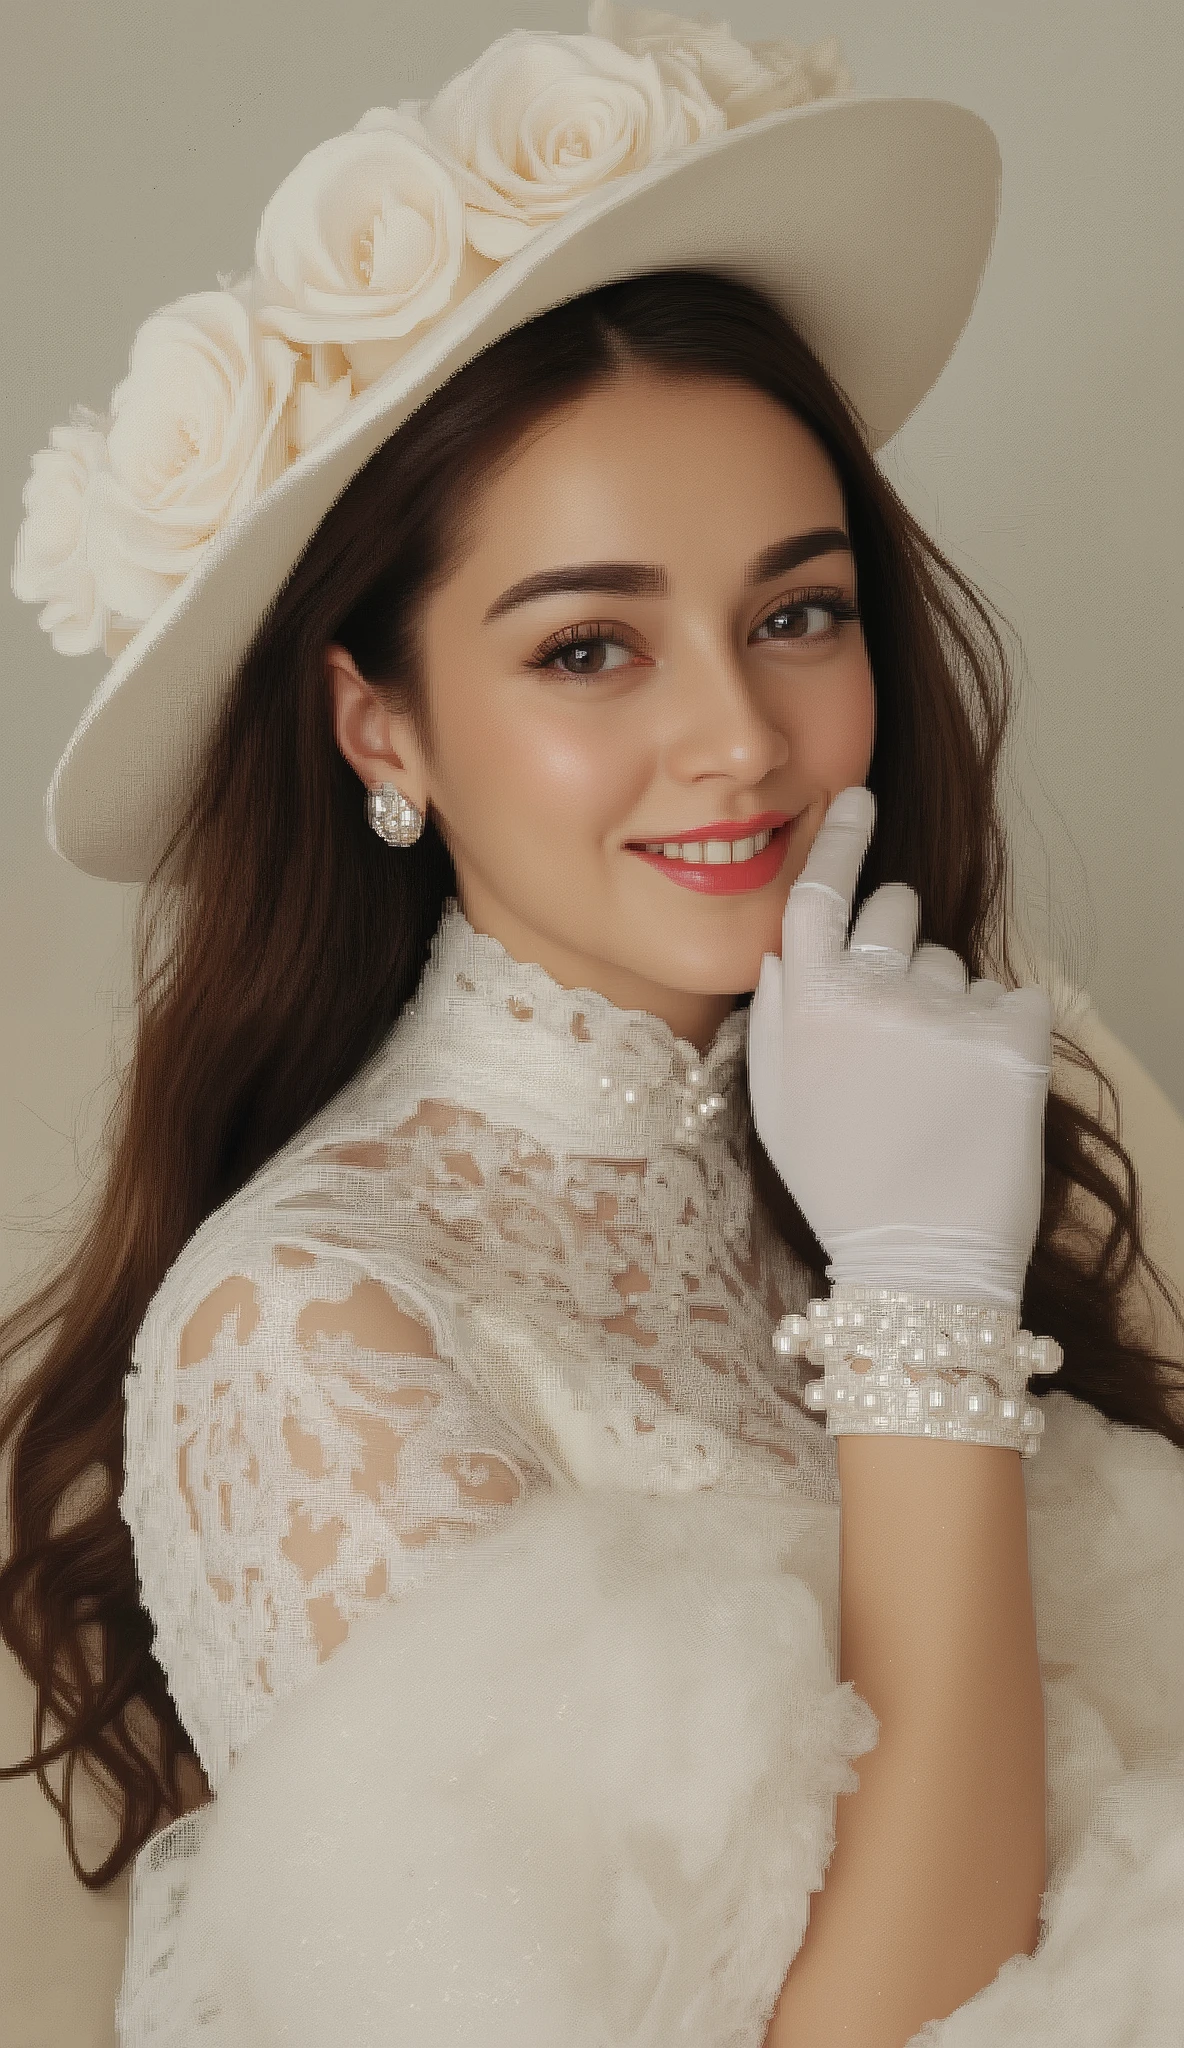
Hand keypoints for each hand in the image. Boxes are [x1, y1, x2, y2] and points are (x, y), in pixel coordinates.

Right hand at [747, 787, 1052, 1306]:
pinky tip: (979, 1087)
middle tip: (897, 1026)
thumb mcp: (778, 1104)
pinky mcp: (1015, 1036)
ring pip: (952, 961)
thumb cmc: (843, 1184)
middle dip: (895, 945)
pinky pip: (1014, 995)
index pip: (821, 892)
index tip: (857, 797)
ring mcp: (947, 1012)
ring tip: (935, 1081)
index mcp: (810, 1006)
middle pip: (894, 910)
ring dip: (946, 1000)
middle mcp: (874, 994)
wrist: (923, 1263)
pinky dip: (1003, 1030)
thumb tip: (788, 946)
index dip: (839, 836)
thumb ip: (777, 1014)